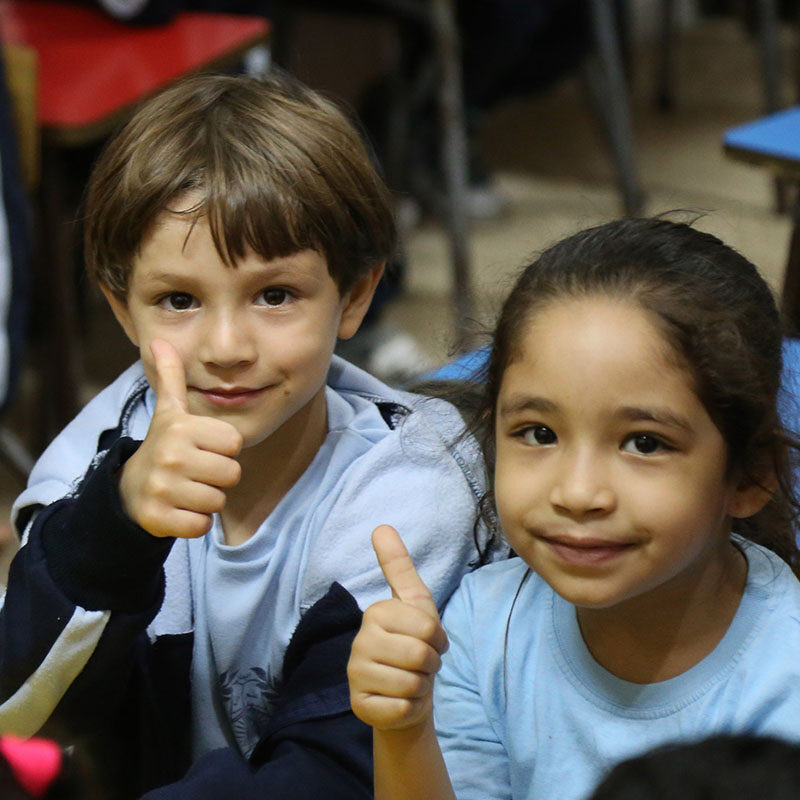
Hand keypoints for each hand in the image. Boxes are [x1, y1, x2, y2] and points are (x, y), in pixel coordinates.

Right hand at [118, 339, 242, 537]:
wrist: (128, 492)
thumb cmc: (163, 447)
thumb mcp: (169, 411)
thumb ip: (171, 377)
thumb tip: (159, 340)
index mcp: (180, 428)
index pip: (235, 444)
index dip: (223, 449)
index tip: (201, 448)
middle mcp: (170, 456)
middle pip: (231, 474)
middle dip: (217, 476)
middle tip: (194, 472)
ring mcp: (163, 489)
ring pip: (218, 501)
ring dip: (207, 500)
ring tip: (186, 489)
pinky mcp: (159, 519)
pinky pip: (202, 526)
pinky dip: (195, 522)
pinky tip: (179, 509)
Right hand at [348, 525, 448, 730]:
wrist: (405, 693)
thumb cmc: (413, 642)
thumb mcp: (414, 602)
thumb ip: (398, 566)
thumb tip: (381, 526)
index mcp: (375, 613)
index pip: (427, 628)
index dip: (438, 639)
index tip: (428, 640)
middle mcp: (359, 642)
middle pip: (421, 656)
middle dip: (431, 664)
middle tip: (420, 663)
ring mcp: (355, 675)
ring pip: (412, 683)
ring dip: (421, 686)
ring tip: (410, 679)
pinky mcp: (359, 705)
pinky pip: (402, 708)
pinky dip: (411, 707)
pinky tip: (401, 700)